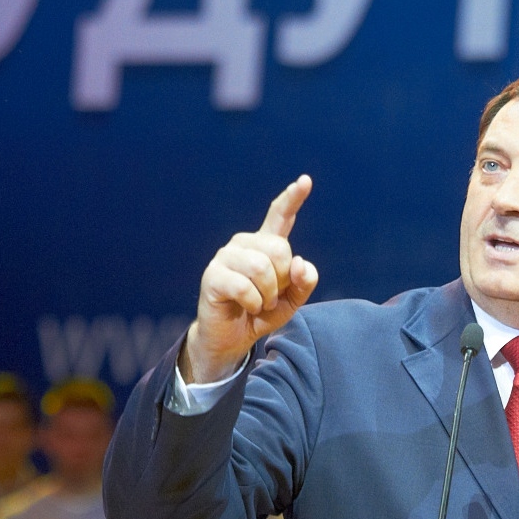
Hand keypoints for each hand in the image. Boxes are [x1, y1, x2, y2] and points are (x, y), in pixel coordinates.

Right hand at [184, 175, 319, 382]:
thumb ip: (304, 281)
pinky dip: (254, 303)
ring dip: (268, 295)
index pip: (280, 216)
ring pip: (262, 268)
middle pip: (280, 250)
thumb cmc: (261, 313)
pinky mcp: (213, 275)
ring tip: (260, 303)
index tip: (305, 181)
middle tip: (271, 296)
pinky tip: (248, 307)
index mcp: (265, 245)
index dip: (293, 198)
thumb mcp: (292, 300)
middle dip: (283, 280)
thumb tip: (300, 264)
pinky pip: (245, 286)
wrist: (232, 338)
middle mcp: (244, 244)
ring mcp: (226, 257)